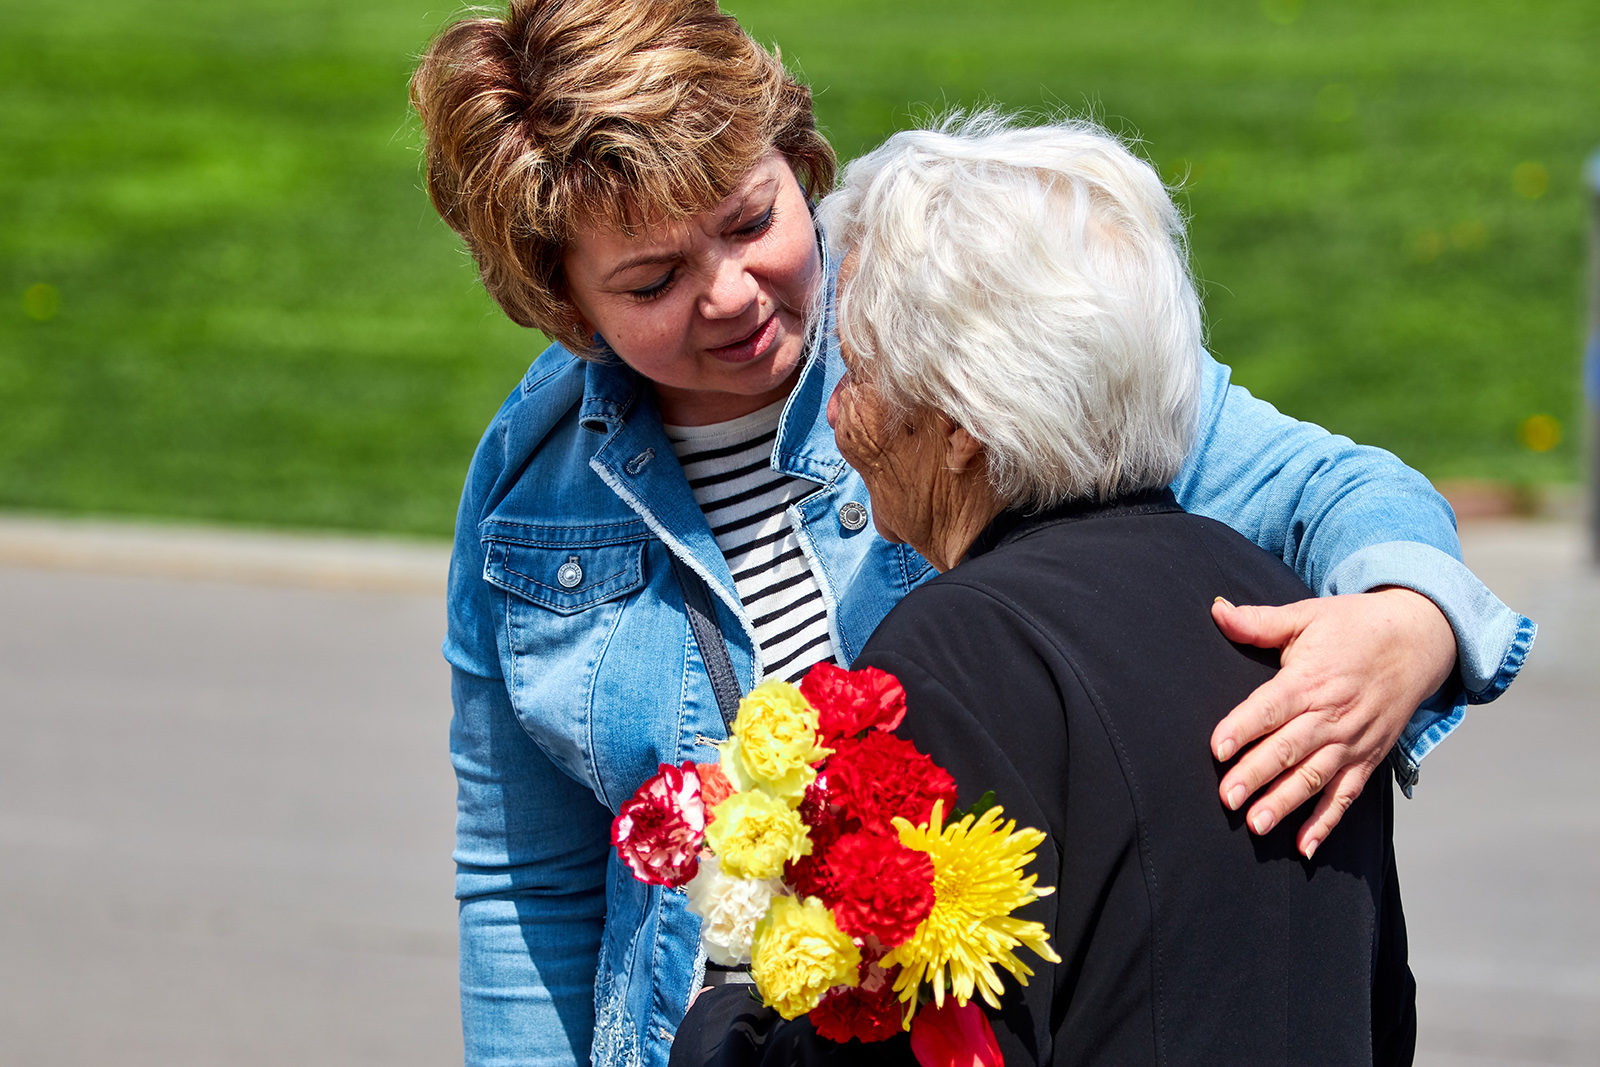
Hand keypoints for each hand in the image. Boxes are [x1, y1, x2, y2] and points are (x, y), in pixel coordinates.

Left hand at [1209, 587, 1455, 857]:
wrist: (1419, 639)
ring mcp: (1352, 741)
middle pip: (1289, 748)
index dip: (1244, 726)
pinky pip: (1346, 796)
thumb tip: (1217, 610)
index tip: (1218, 748)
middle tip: (1227, 798)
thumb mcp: (1307, 615)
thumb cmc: (1354, 626)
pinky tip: (1305, 846)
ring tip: (1258, 824)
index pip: (1272, 706)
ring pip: (1314, 778)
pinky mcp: (1367, 758)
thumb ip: (1259, 621)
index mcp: (1311, 679)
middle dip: (1257, 774)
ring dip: (1286, 803)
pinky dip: (1327, 823)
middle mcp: (1332, 715)